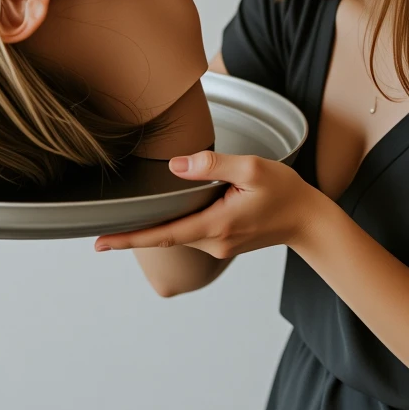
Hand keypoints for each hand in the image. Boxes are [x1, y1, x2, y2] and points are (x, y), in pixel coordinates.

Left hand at [93, 149, 320, 257]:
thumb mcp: (251, 169)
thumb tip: (177, 164)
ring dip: (155, 227)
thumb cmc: (284, 192)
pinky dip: (174, 224)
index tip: (101, 244)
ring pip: (178, 234)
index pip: (164, 234)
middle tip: (99, 234)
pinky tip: (165, 212)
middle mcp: (213, 242)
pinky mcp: (223, 241)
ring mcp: (218, 245)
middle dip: (134, 234)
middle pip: (165, 236)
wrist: (310, 220)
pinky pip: (191, 232)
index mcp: (216, 225)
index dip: (130, 239)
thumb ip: (213, 165)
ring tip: (127, 217)